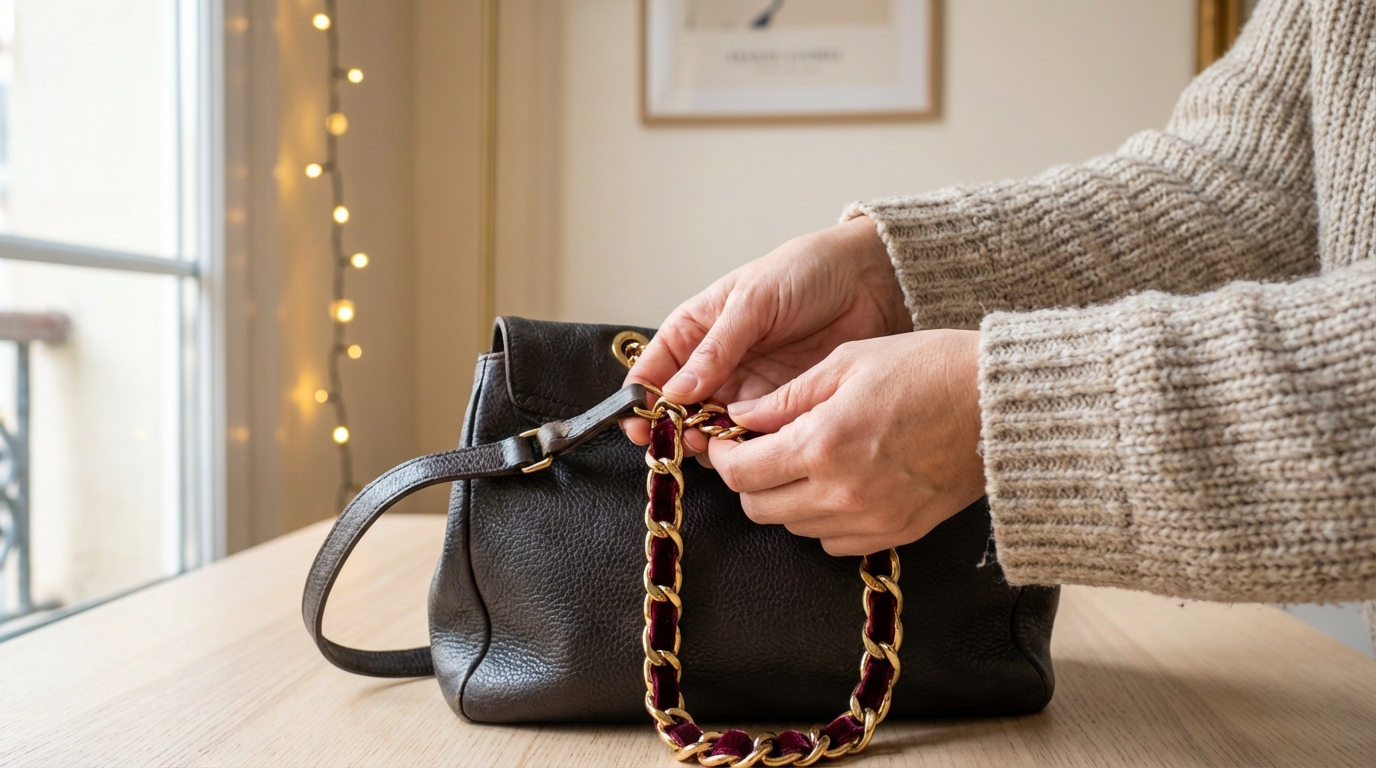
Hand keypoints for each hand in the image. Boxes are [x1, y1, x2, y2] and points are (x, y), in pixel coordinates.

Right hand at [623, 215, 908, 456]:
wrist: (868, 279)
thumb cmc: (806, 271)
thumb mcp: (754, 300)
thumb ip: (718, 346)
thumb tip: (676, 390)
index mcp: (696, 330)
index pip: (653, 371)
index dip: (641, 401)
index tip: (640, 425)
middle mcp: (715, 364)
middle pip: (677, 410)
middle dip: (674, 430)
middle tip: (686, 440)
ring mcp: (746, 388)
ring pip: (712, 429)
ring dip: (709, 442)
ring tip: (717, 445)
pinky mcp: (779, 407)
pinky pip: (753, 435)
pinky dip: (747, 446)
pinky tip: (751, 447)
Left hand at [706, 331, 985, 556]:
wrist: (999, 405)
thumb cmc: (927, 369)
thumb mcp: (847, 363)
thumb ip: (786, 397)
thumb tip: (740, 417)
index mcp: (823, 443)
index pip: (741, 473)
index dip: (723, 457)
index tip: (727, 441)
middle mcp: (841, 492)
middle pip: (760, 509)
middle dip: (749, 480)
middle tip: (759, 451)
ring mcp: (871, 519)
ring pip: (794, 527)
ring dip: (785, 498)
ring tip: (803, 462)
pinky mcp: (897, 533)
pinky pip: (834, 542)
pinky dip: (822, 519)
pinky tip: (837, 485)